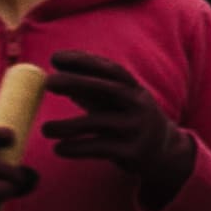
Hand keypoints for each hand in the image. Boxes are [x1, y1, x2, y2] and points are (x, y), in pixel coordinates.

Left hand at [39, 50, 195, 207]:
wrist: (165, 153)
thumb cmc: (129, 122)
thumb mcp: (116, 104)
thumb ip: (90, 91)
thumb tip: (55, 77)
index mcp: (134, 89)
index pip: (110, 69)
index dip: (84, 61)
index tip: (56, 57)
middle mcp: (139, 105)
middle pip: (106, 88)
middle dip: (77, 82)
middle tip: (48, 82)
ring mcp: (137, 128)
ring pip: (98, 122)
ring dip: (68, 126)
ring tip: (45, 129)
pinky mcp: (133, 152)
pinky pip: (100, 148)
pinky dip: (77, 148)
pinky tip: (58, 149)